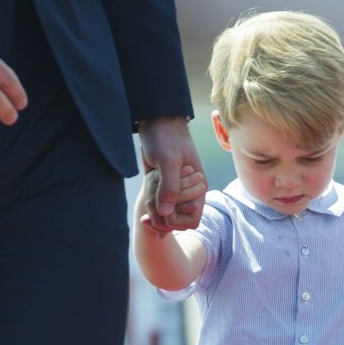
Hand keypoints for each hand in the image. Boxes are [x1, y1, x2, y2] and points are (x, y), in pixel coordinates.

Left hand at [138, 116, 206, 231]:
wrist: (156, 121)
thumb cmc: (166, 137)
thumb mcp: (168, 160)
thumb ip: (169, 187)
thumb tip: (166, 213)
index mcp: (198, 189)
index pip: (191, 221)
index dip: (176, 221)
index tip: (161, 209)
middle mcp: (189, 194)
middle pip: (178, 222)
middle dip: (163, 220)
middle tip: (148, 204)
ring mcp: (176, 191)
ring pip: (168, 216)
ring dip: (156, 214)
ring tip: (146, 202)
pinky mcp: (164, 187)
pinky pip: (161, 207)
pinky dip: (153, 209)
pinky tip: (145, 203)